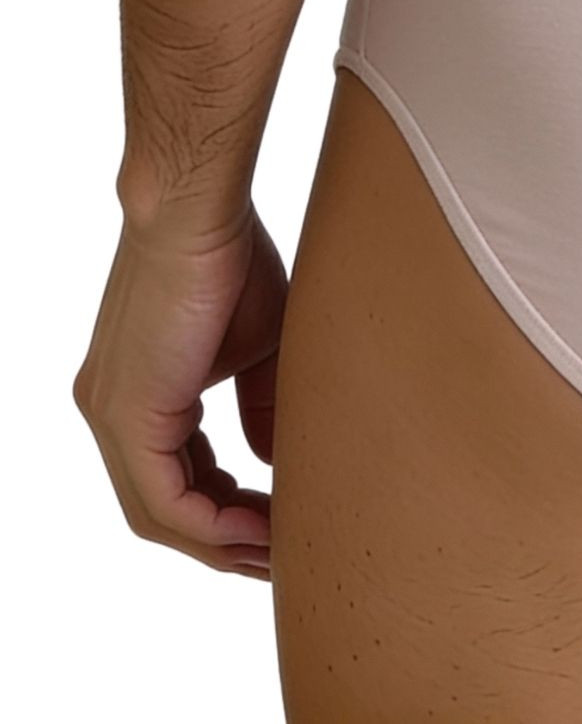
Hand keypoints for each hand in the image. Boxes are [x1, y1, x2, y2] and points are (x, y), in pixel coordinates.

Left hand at [73, 201, 286, 579]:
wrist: (199, 211)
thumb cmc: (232, 257)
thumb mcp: (258, 347)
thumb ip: (261, 406)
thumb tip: (271, 463)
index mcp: (140, 394)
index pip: (180, 476)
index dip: (232, 510)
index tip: (283, 523)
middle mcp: (111, 411)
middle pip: (165, 509)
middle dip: (226, 541)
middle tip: (282, 557)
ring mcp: (111, 416)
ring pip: (159, 514)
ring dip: (222, 543)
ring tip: (279, 551)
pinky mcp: (125, 414)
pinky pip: (163, 499)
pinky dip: (211, 524)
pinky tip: (259, 529)